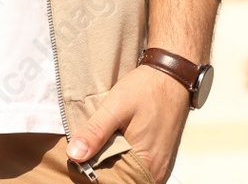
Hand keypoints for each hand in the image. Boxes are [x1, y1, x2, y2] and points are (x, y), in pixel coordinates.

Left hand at [67, 64, 188, 182]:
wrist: (173, 75)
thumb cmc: (146, 89)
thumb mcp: (117, 106)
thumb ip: (96, 131)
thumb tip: (74, 155)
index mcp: (147, 164)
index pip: (114, 183)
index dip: (95, 176)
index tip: (80, 165)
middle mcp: (157, 172)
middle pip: (122, 182)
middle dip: (103, 172)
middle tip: (86, 155)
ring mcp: (160, 166)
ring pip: (129, 176)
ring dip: (113, 166)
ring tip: (98, 150)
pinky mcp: (161, 158)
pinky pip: (138, 168)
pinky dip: (124, 161)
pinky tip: (113, 147)